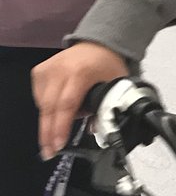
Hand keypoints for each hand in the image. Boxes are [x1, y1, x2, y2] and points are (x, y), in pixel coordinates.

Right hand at [32, 42, 128, 159]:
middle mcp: (60, 70)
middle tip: (49, 152)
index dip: (62, 127)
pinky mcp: (39, 71)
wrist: (98, 43)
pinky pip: (39, 98)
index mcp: (81, 73)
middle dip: (48, 133)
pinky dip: (48, 109)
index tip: (59, 145)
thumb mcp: (116, 85)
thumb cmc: (108, 66)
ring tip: (61, 131)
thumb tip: (97, 130)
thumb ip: (108, 107)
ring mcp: (47, 69)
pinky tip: (59, 111)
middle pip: (50, 107)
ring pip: (43, 105)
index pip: (67, 104)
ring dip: (50, 122)